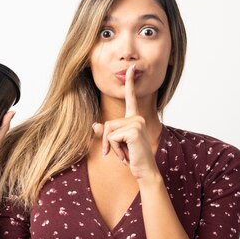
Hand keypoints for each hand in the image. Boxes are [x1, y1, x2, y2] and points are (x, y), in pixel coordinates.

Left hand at [91, 65, 157, 179]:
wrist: (145, 171)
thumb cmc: (132, 158)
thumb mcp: (116, 145)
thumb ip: (106, 134)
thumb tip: (95, 125)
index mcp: (134, 118)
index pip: (131, 98)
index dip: (130, 83)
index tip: (132, 68)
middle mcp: (137, 118)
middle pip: (107, 123)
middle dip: (108, 142)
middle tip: (122, 153)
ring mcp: (137, 122)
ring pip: (108, 131)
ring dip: (112, 147)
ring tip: (126, 154)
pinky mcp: (134, 130)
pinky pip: (112, 138)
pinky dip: (115, 150)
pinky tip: (127, 155)